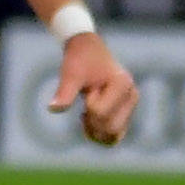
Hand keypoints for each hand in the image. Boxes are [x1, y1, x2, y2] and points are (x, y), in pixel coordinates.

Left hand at [55, 30, 137, 145]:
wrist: (88, 50)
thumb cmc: (80, 60)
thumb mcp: (70, 74)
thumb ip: (64, 93)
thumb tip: (52, 109)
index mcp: (122, 84)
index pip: (101, 112)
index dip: (88, 106)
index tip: (88, 91)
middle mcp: (132, 95)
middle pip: (111, 128)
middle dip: (92, 123)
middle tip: (83, 106)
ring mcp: (131, 104)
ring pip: (115, 135)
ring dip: (96, 132)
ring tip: (84, 115)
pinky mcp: (126, 111)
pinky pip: (115, 134)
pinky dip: (100, 134)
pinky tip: (87, 120)